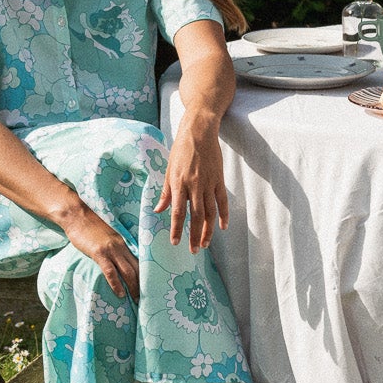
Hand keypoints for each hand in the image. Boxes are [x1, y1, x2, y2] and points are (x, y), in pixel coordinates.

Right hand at [61, 204, 139, 300]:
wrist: (77, 215)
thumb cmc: (88, 226)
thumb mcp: (106, 237)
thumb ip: (114, 247)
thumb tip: (117, 260)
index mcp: (123, 243)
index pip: (139, 261)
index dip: (144, 275)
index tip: (148, 287)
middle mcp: (120, 246)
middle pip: (137, 268)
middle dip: (142, 285)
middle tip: (146, 298)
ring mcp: (110, 250)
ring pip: (127, 271)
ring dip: (134, 287)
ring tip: (136, 300)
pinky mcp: (99, 253)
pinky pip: (110, 272)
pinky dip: (116, 284)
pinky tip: (120, 293)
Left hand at [156, 115, 228, 251]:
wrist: (199, 132)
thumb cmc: (181, 149)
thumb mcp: (168, 169)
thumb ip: (165, 192)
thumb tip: (158, 210)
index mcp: (179, 183)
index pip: (177, 212)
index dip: (176, 229)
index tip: (175, 242)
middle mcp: (194, 186)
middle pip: (196, 217)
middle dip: (194, 236)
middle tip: (194, 250)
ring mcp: (209, 183)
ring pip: (210, 213)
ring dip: (208, 230)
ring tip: (205, 244)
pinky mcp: (219, 180)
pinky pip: (222, 201)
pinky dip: (224, 215)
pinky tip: (222, 227)